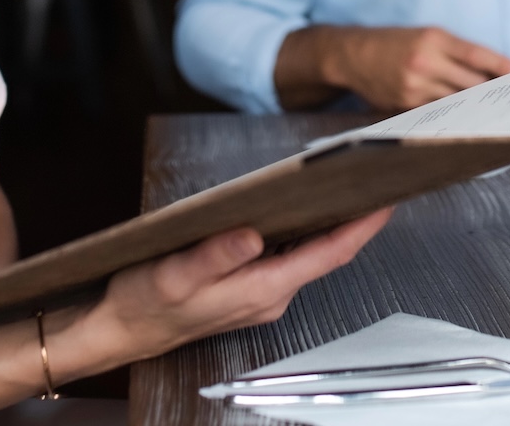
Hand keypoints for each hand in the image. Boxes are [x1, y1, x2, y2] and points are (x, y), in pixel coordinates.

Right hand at [71, 210, 393, 367]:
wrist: (124, 328)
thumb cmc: (146, 303)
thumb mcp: (173, 275)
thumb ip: (214, 256)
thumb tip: (250, 234)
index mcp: (260, 290)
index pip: (327, 255)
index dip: (361, 228)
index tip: (385, 201)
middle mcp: (270, 295)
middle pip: (327, 253)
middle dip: (354, 219)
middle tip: (376, 180)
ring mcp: (263, 292)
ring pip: (310, 254)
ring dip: (331, 224)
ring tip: (351, 186)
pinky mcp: (251, 285)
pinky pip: (291, 256)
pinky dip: (305, 231)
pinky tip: (306, 209)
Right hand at [320, 26, 509, 111]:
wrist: (352, 54)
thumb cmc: (394, 43)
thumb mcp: (426, 36)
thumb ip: (457, 52)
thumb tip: (491, 72)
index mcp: (434, 38)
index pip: (478, 54)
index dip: (503, 66)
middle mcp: (425, 61)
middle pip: (472, 82)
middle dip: (495, 92)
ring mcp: (415, 86)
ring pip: (457, 101)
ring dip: (478, 107)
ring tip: (498, 112)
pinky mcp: (405, 105)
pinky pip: (437, 113)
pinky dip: (453, 115)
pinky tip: (466, 120)